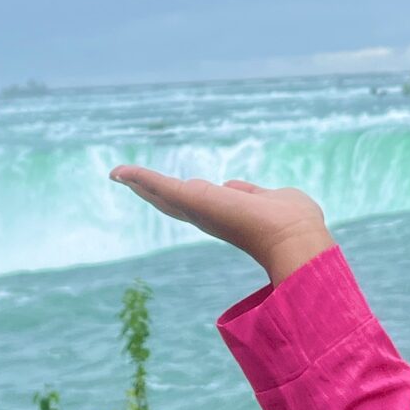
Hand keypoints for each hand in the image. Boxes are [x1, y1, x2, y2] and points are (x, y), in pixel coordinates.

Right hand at [109, 166, 335, 284]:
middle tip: (130, 181)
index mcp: (228, 216)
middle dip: (152, 191)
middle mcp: (208, 216)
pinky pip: (158, 185)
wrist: (292, 237)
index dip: (185, 198)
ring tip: (121, 175)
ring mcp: (197, 210)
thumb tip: (236, 187)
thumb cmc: (291, 222)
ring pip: (162, 194)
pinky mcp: (190, 199)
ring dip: (141, 183)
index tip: (167, 192)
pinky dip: (139, 177)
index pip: (201, 205)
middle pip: (173, 201)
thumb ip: (254, 193)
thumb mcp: (272, 199)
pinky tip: (118, 172)